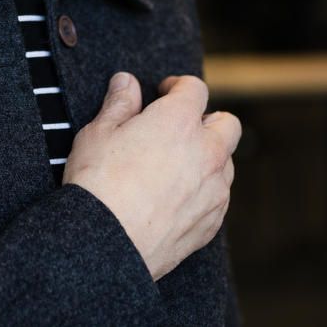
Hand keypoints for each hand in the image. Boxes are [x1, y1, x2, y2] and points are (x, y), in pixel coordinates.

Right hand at [62, 72, 239, 280]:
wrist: (107, 243)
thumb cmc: (98, 184)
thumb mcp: (98, 133)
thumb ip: (118, 104)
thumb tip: (126, 83)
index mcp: (178, 121)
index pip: (195, 89)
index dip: (178, 86)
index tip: (164, 93)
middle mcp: (206, 152)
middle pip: (228, 124)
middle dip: (209, 119)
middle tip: (181, 127)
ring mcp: (214, 189)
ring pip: (227, 162)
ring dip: (209, 156)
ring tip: (177, 164)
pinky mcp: (212, 221)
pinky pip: (219, 197)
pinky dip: (205, 189)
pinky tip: (177, 196)